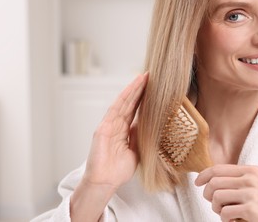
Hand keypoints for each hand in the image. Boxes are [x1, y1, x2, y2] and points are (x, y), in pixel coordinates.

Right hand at [83, 73, 147, 190]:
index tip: (154, 88)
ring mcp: (109, 125)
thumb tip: (147, 124)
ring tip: (143, 78)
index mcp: (123, 130)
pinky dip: (123, 99)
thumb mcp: (136, 150)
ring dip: (133, 90)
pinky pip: (114, 110)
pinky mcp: (103, 128)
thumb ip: (139, 136)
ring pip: (122, 103)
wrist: (106, 181)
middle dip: (139, 89)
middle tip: (150, 76)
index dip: (143, 98)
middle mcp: (116, 125)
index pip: (135, 110)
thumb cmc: (119, 170)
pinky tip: (131, 89)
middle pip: (129, 103)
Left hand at [195, 164, 257, 221]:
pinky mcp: (252, 210)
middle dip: (208, 195)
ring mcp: (251, 193)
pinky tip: (234, 221)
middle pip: (213, 183)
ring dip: (216, 209)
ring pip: (216, 197)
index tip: (197, 182)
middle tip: (214, 205)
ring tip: (225, 214)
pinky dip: (225, 220)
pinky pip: (224, 213)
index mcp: (251, 170)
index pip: (218, 169)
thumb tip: (214, 180)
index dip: (203, 175)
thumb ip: (241, 179)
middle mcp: (250, 179)